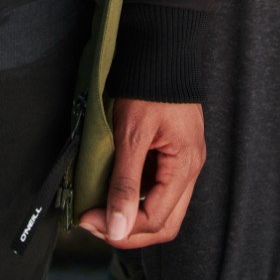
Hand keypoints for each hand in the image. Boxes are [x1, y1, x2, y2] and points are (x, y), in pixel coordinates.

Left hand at [77, 97, 205, 249]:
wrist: (161, 49)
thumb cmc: (148, 86)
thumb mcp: (132, 135)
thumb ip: (126, 184)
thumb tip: (117, 229)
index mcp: (185, 165)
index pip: (157, 220)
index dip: (122, 229)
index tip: (89, 220)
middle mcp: (190, 168)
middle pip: (165, 223)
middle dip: (129, 231)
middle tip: (94, 222)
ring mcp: (184, 161)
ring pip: (163, 209)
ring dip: (132, 217)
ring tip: (101, 209)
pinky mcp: (174, 153)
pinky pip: (159, 189)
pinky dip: (137, 198)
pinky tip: (114, 191)